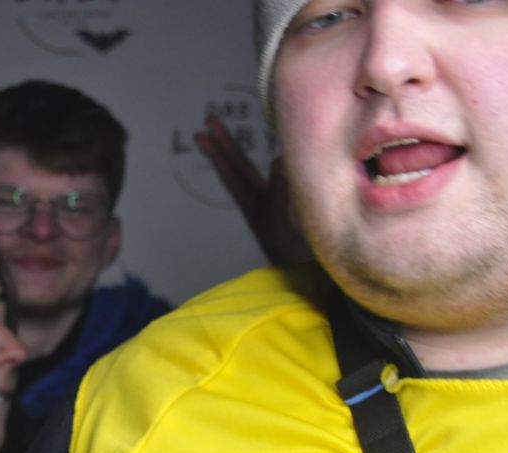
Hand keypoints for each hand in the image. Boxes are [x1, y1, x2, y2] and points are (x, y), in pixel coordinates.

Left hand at [194, 116, 313, 267]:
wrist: (305, 275)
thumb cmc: (292, 250)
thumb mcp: (282, 219)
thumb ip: (279, 189)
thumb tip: (278, 158)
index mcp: (254, 202)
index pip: (233, 171)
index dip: (219, 151)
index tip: (202, 132)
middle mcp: (257, 200)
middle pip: (236, 167)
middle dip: (223, 144)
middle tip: (208, 122)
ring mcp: (270, 204)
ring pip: (249, 172)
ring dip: (238, 152)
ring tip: (224, 133)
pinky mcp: (286, 207)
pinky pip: (275, 177)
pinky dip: (272, 162)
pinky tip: (273, 152)